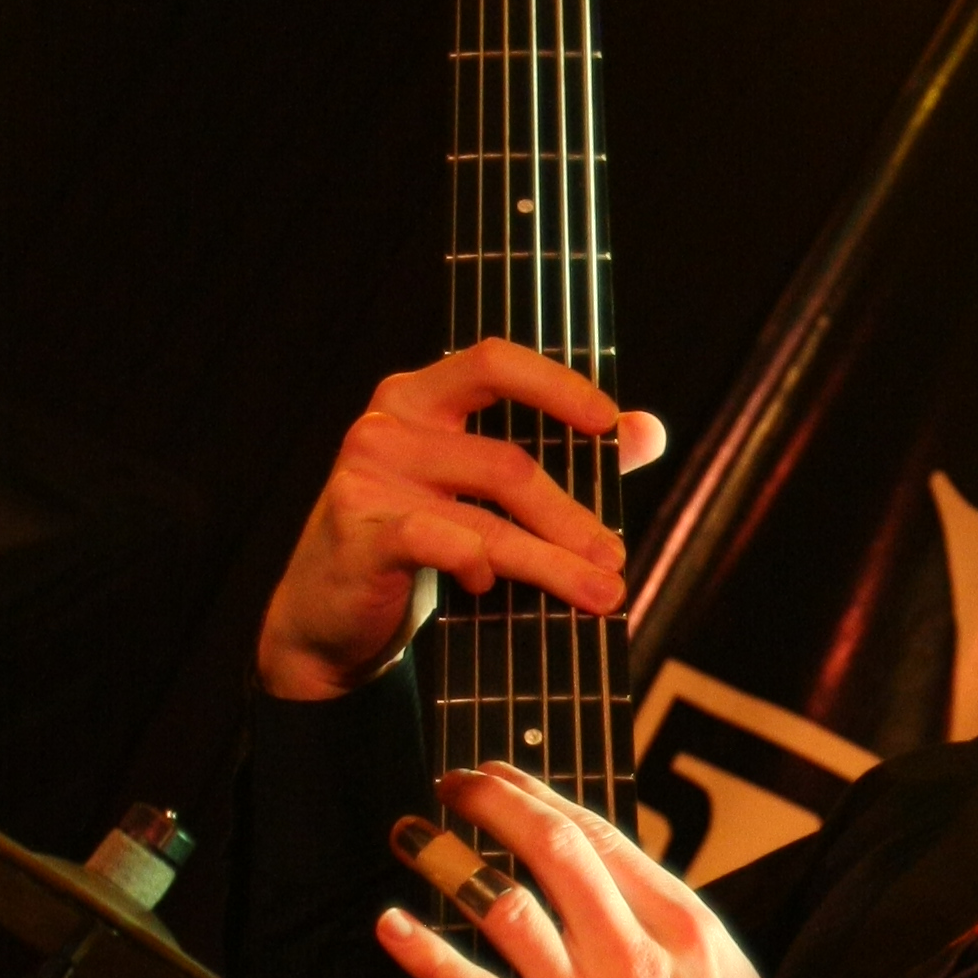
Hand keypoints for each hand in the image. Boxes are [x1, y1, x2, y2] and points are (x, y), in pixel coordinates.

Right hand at [258, 339, 668, 702]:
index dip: (555, 384)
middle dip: (572, 518)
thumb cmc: (416, 542)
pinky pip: (437, 542)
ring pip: (485, 516)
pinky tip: (486, 587)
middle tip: (614, 559)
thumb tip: (649, 430)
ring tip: (599, 593)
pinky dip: (475, 566)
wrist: (329, 616)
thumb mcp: (484, 493)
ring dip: (551, 561)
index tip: (607, 423)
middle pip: (506, 463)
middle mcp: (389, 424)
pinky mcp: (357, 531)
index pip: (492, 361)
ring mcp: (367, 476)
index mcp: (421, 397)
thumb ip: (564, 456)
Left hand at [377, 764, 840, 977]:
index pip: (599, 836)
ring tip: (411, 837)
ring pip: (502, 907)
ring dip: (445, 861)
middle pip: (548, 850)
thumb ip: (669, 933)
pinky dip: (423, 954)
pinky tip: (392, 925)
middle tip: (454, 785)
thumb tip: (617, 895)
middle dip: (491, 802)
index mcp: (684, 927)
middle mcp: (631, 955)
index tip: (506, 779)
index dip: (539, 796)